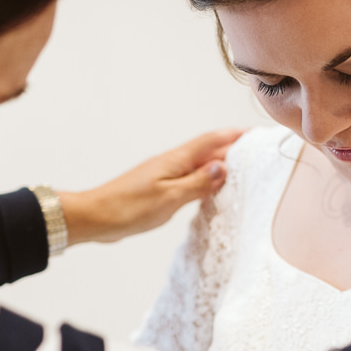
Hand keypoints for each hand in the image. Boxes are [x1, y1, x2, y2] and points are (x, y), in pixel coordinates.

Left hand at [58, 129, 243, 245]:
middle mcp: (170, 163)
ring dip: (218, 164)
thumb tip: (222, 167)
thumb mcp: (169, 198)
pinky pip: (187, 178)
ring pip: (198, 165)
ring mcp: (163, 175)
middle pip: (207, 151)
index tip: (254, 133)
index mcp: (175, 161)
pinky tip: (208, 189)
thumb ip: (197, 183)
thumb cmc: (128, 208)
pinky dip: (203, 180)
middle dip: (231, 148)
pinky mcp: (157, 188)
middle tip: (256, 152)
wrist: (94, 217)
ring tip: (240, 169)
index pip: (211, 141)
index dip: (234, 136)